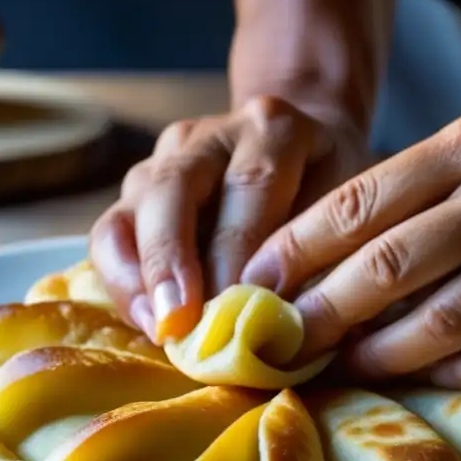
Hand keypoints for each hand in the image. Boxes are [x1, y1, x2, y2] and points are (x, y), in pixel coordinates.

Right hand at [89, 96, 371, 342]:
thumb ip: (326, 259)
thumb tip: (300, 331)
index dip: (237, 249)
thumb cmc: (334, 196)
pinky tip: (149, 322)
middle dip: (173, 261)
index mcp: (275, 128)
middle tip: (181, 323)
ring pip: (133, 210)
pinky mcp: (138, 189)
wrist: (310, 153)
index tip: (235, 308)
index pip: (250, 184)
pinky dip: (124, 281)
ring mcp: (165, 159)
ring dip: (141, 277)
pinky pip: (113, 233)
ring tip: (160, 330)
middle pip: (174, 187)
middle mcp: (211, 134)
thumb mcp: (348, 213)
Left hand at [241, 92, 460, 390]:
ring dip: (383, 354)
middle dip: (322, 314)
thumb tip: (339, 254)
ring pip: (444, 317)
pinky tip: (429, 382)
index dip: (298, 252)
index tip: (255, 290)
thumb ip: (424, 188)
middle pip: (388, 265)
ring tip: (344, 373)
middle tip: (280, 348)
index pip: (359, 204)